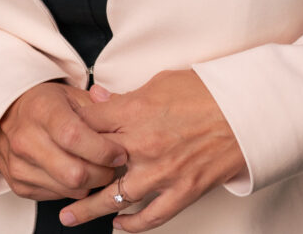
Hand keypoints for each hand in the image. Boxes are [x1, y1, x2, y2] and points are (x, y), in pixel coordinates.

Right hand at [0, 81, 127, 200]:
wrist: (6, 116)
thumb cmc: (45, 105)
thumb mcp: (72, 95)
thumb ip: (100, 107)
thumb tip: (126, 114)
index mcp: (42, 110)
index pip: (74, 137)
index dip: (102, 149)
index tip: (119, 152)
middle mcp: (26, 139)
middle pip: (73, 172)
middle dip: (102, 173)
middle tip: (112, 165)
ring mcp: (19, 165)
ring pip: (67, 189)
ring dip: (90, 184)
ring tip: (97, 168)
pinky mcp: (18, 185)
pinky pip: (56, 196)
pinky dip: (73, 189)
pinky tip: (76, 172)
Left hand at [58, 70, 247, 230]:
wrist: (249, 110)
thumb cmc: (210, 91)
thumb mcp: (163, 82)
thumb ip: (127, 96)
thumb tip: (98, 98)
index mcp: (137, 112)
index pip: (89, 124)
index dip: (71, 130)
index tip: (61, 137)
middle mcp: (145, 145)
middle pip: (93, 164)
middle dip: (70, 173)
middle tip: (53, 181)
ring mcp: (164, 172)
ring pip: (116, 197)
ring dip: (89, 209)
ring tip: (69, 216)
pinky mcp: (184, 191)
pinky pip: (152, 216)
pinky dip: (133, 224)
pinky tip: (120, 224)